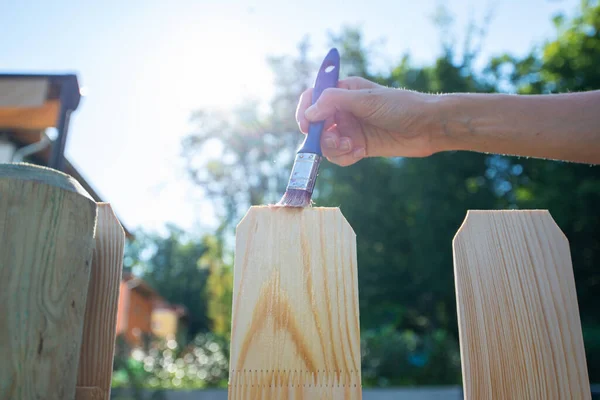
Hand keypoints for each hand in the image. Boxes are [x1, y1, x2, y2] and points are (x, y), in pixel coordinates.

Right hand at [296, 77, 439, 165]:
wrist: (427, 127)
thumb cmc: (400, 106)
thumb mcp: (366, 100)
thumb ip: (335, 102)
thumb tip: (309, 113)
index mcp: (344, 91)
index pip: (313, 97)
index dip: (305, 111)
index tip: (307, 126)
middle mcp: (344, 110)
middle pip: (316, 125)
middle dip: (321, 136)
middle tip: (336, 141)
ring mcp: (351, 129)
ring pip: (326, 143)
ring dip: (334, 148)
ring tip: (353, 147)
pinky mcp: (359, 146)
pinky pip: (340, 155)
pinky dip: (346, 157)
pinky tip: (361, 153)